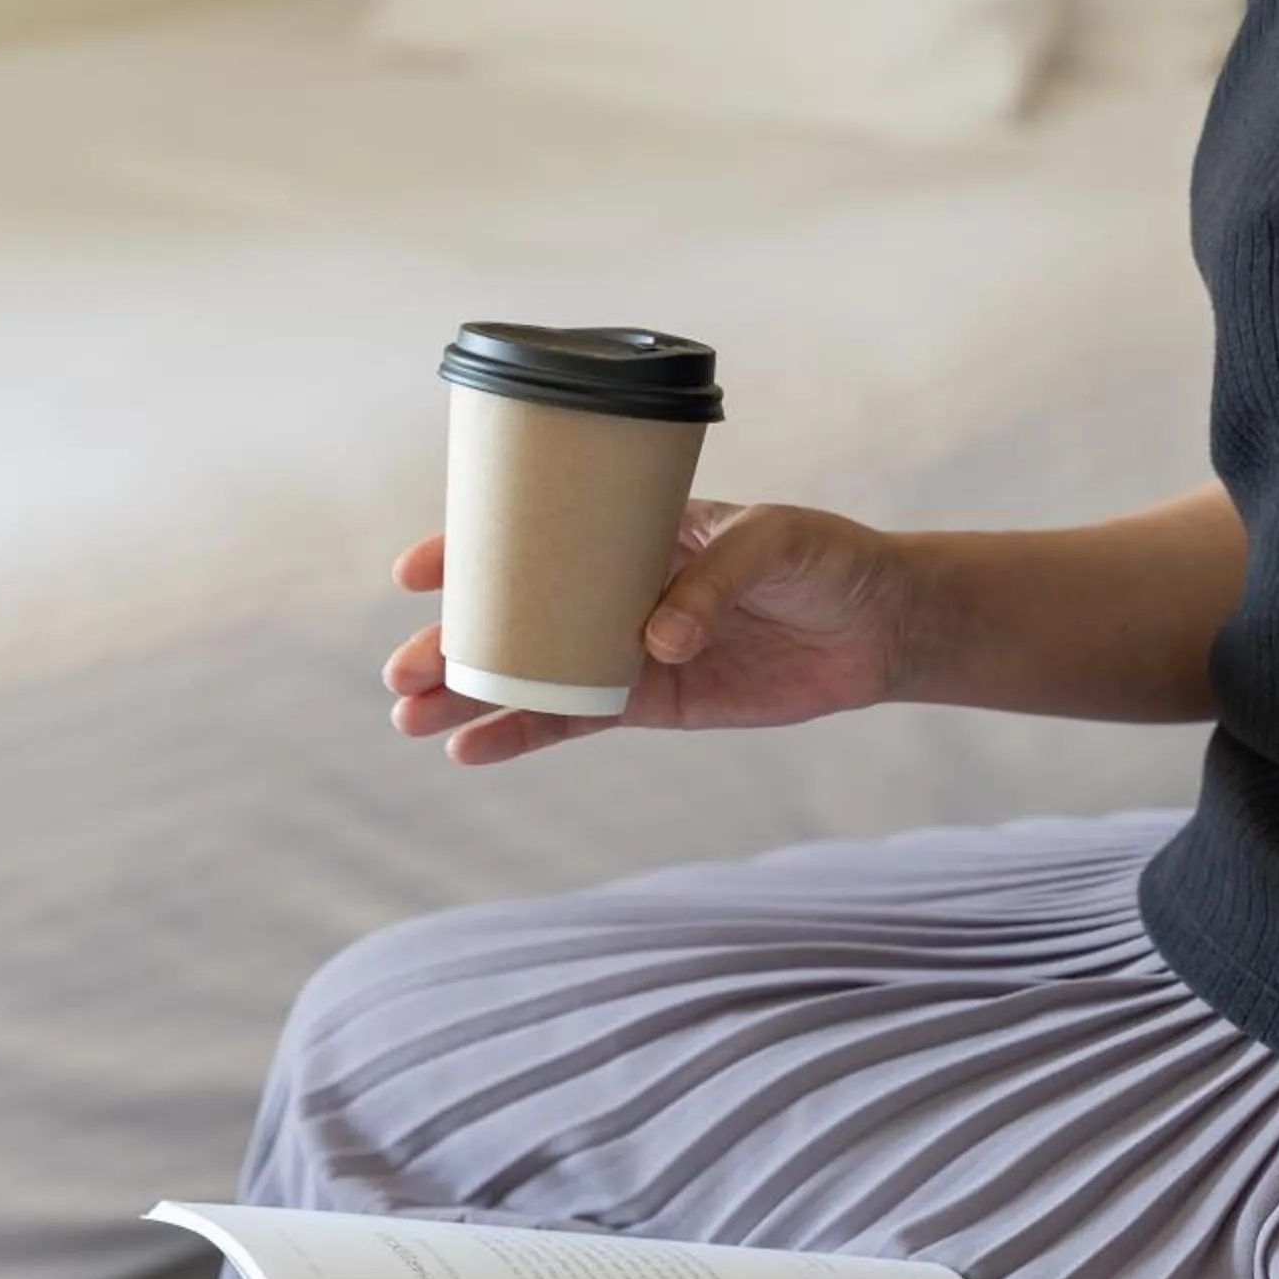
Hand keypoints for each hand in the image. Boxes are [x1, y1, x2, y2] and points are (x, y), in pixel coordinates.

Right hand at [383, 500, 920, 764]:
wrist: (879, 623)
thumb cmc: (825, 558)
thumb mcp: (774, 543)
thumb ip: (713, 582)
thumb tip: (654, 643)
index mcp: (629, 528)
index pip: (532, 532)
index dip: (466, 551)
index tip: (414, 573)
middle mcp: (613, 586)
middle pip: (512, 615)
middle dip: (449, 645)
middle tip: (399, 677)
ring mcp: (626, 646)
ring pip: (529, 672)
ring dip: (469, 695)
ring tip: (410, 720)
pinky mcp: (651, 700)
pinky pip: (574, 717)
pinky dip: (523, 734)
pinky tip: (472, 750)